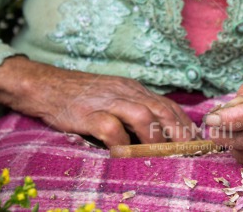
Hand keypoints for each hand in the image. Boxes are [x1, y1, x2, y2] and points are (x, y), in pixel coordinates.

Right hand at [0, 56, 194, 146]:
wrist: (47, 85)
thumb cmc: (84, 96)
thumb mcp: (115, 96)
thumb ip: (135, 109)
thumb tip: (158, 132)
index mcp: (134, 90)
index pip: (167, 105)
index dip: (184, 124)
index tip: (195, 141)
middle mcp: (126, 93)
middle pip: (160, 109)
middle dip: (178, 131)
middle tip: (188, 151)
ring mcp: (107, 102)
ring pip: (141, 116)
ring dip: (155, 138)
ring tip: (160, 155)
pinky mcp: (88, 114)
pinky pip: (110, 129)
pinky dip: (121, 144)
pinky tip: (125, 156)